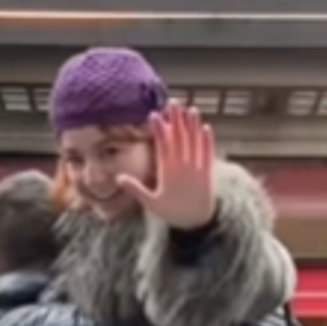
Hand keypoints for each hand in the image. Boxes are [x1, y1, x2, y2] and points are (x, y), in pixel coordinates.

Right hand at [117, 103, 215, 228]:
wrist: (197, 223)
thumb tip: (118, 178)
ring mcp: (197, 168)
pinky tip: (206, 127)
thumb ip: (136, 189)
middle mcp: (183, 167)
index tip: (154, 115)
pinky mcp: (208, 172)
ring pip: (195, 142)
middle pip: (180, 138)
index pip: (163, 145)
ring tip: (190, 109)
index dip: (159, 129)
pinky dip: (207, 139)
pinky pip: (208, 152)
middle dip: (176, 120)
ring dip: (193, 125)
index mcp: (168, 172)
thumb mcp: (151, 203)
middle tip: (174, 103)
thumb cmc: (172, 213)